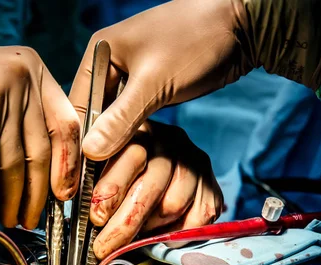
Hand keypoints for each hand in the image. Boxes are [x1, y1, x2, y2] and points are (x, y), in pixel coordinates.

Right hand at [0, 29, 80, 228]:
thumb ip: (27, 113)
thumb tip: (53, 170)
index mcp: (33, 67)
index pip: (67, 123)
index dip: (68, 163)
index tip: (64, 193)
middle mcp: (20, 79)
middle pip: (41, 149)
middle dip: (39, 191)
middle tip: (35, 217)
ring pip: (15, 165)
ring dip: (14, 200)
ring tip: (12, 219)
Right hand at [69, 0, 320, 160]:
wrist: (241, 24)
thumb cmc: (196, 41)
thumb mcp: (154, 82)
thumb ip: (121, 118)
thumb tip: (89, 153)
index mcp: (99, 53)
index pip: (78, 106)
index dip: (78, 141)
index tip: (80, 177)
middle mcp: (109, 65)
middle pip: (93, 115)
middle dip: (97, 146)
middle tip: (98, 184)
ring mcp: (130, 78)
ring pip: (113, 120)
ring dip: (116, 144)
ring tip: (112, 179)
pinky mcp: (149, 89)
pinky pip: (132, 118)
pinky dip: (133, 137)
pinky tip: (133, 160)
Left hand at [90, 121, 222, 258]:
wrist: (156, 162)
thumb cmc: (112, 162)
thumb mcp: (94, 155)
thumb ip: (84, 165)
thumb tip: (69, 191)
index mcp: (140, 128)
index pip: (131, 155)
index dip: (112, 188)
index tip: (95, 216)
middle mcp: (172, 141)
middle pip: (151, 187)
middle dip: (124, 223)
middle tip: (103, 247)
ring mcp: (194, 162)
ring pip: (173, 205)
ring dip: (147, 228)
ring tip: (128, 239)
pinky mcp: (210, 184)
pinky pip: (198, 217)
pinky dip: (176, 235)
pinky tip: (156, 239)